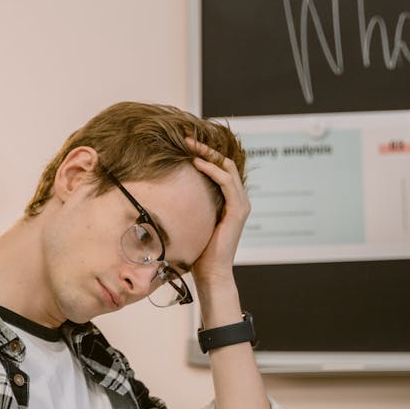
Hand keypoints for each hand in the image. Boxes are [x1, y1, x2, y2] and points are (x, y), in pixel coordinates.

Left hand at [187, 136, 249, 286]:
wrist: (211, 272)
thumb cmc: (199, 251)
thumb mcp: (194, 221)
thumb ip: (191, 206)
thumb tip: (169, 192)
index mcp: (229, 200)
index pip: (220, 168)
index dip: (204, 153)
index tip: (185, 143)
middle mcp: (238, 199)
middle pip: (225, 163)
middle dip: (205, 147)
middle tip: (186, 136)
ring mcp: (240, 204)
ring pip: (227, 168)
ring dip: (208, 154)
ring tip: (189, 144)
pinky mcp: (238, 210)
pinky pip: (226, 182)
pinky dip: (212, 170)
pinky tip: (196, 163)